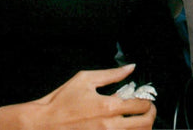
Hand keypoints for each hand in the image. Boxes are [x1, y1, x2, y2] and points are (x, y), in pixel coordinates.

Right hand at [0, 64, 155, 129]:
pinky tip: (125, 128)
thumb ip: (111, 74)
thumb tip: (129, 67)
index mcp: (108, 106)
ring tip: (138, 121)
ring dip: (142, 127)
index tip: (146, 100)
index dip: (148, 102)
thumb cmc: (60, 102)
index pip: (141, 105)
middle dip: (150, 115)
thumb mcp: (85, 80)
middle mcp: (110, 126)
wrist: (41, 124)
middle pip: (145, 124)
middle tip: (148, 111)